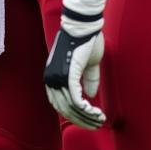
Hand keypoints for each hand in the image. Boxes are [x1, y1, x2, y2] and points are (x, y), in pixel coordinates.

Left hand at [44, 14, 106, 129]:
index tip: (89, 121)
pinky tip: (97, 113)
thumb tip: (90, 95)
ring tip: (100, 120)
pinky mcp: (67, 74)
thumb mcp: (87, 64)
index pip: (59, 105)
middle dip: (82, 120)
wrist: (83, 25)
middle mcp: (51, 78)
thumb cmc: (86, 40)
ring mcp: (57, 76)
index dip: (74, 116)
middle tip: (97, 125)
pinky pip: (76, 100)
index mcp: (52, 76)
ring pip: (71, 107)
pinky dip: (86, 110)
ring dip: (87, 117)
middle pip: (65, 109)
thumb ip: (88, 79)